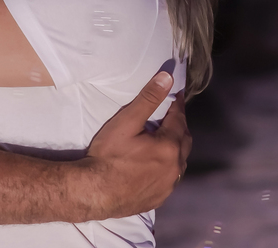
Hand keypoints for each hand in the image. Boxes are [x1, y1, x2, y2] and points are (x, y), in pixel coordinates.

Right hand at [81, 71, 190, 217]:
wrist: (94, 192)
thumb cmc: (108, 156)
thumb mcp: (126, 122)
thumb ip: (148, 99)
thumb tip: (168, 78)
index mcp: (169, 146)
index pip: (179, 118)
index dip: (177, 105)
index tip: (176, 95)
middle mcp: (175, 167)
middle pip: (184, 140)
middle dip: (179, 126)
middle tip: (170, 115)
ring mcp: (168, 186)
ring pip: (180, 161)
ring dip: (175, 148)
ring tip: (164, 139)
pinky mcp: (160, 198)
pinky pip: (171, 178)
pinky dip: (168, 167)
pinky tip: (157, 165)